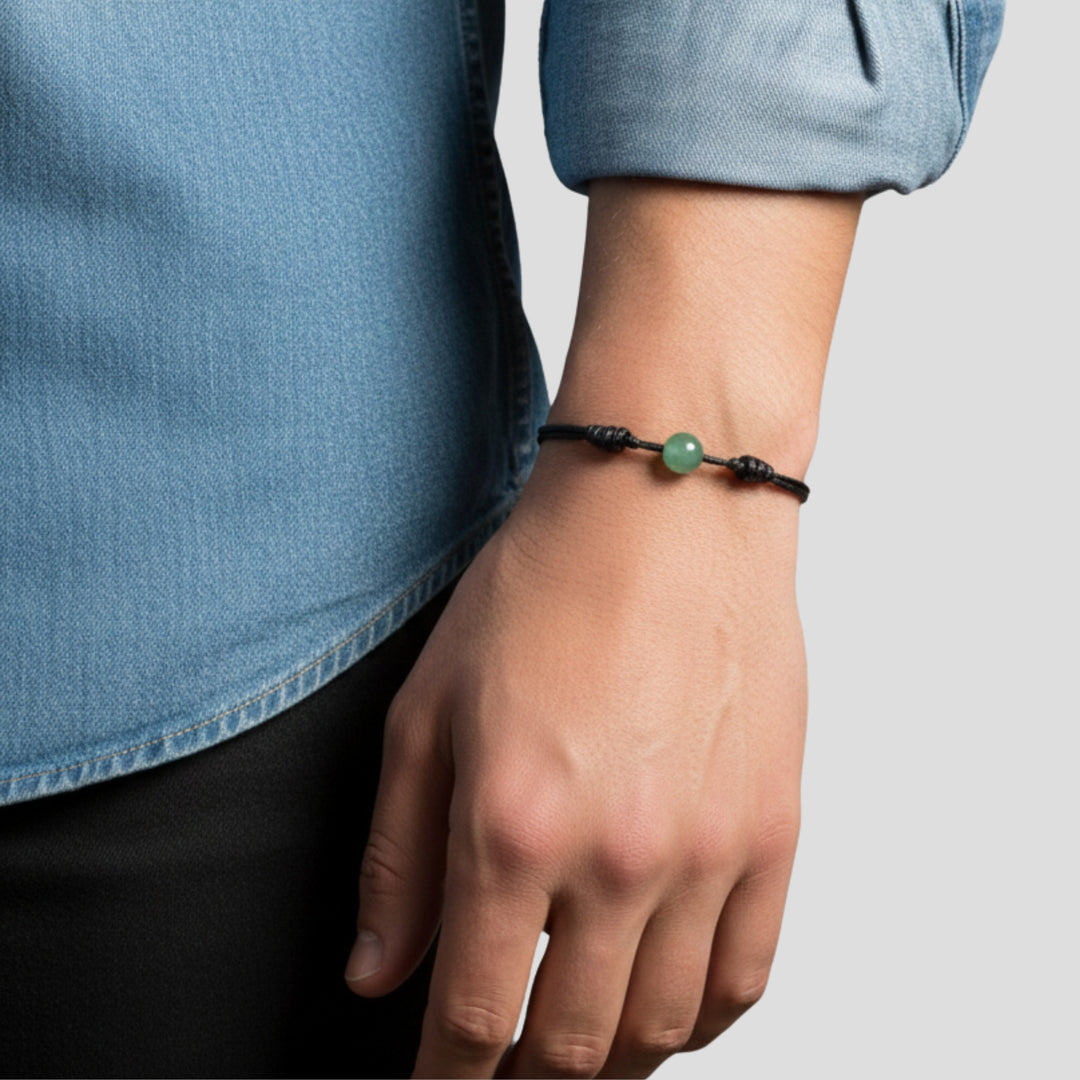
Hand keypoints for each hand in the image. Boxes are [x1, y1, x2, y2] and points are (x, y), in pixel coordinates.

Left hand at [344, 437, 807, 1078]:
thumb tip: (380, 971)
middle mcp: (617, 857)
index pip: (473, 1018)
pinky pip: (745, 976)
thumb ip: (399, 857)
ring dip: (612, 1065)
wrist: (664, 509)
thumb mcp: (430, 711)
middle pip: (570, 1047)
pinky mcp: (772, 829)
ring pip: (662, 1031)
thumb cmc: (545, 588)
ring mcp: (707, 850)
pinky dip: (702, 1021)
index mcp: (512, 828)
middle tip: (504, 1073)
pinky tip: (669, 1011)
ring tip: (580, 1051)